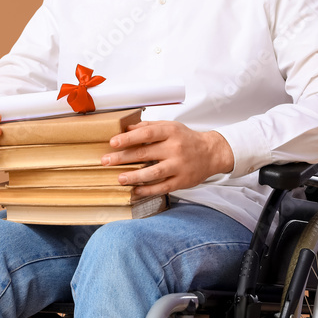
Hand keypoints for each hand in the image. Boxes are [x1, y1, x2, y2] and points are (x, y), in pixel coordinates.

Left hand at [103, 121, 234, 197]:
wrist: (211, 153)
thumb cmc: (186, 139)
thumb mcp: (170, 127)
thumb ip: (149, 127)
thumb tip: (126, 129)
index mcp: (171, 132)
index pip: (147, 134)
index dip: (129, 138)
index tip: (113, 142)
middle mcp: (175, 148)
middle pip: (145, 153)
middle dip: (123, 158)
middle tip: (105, 161)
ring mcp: (179, 166)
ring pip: (153, 172)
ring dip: (134, 176)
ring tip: (119, 178)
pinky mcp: (182, 181)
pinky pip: (162, 187)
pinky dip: (148, 189)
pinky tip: (135, 190)